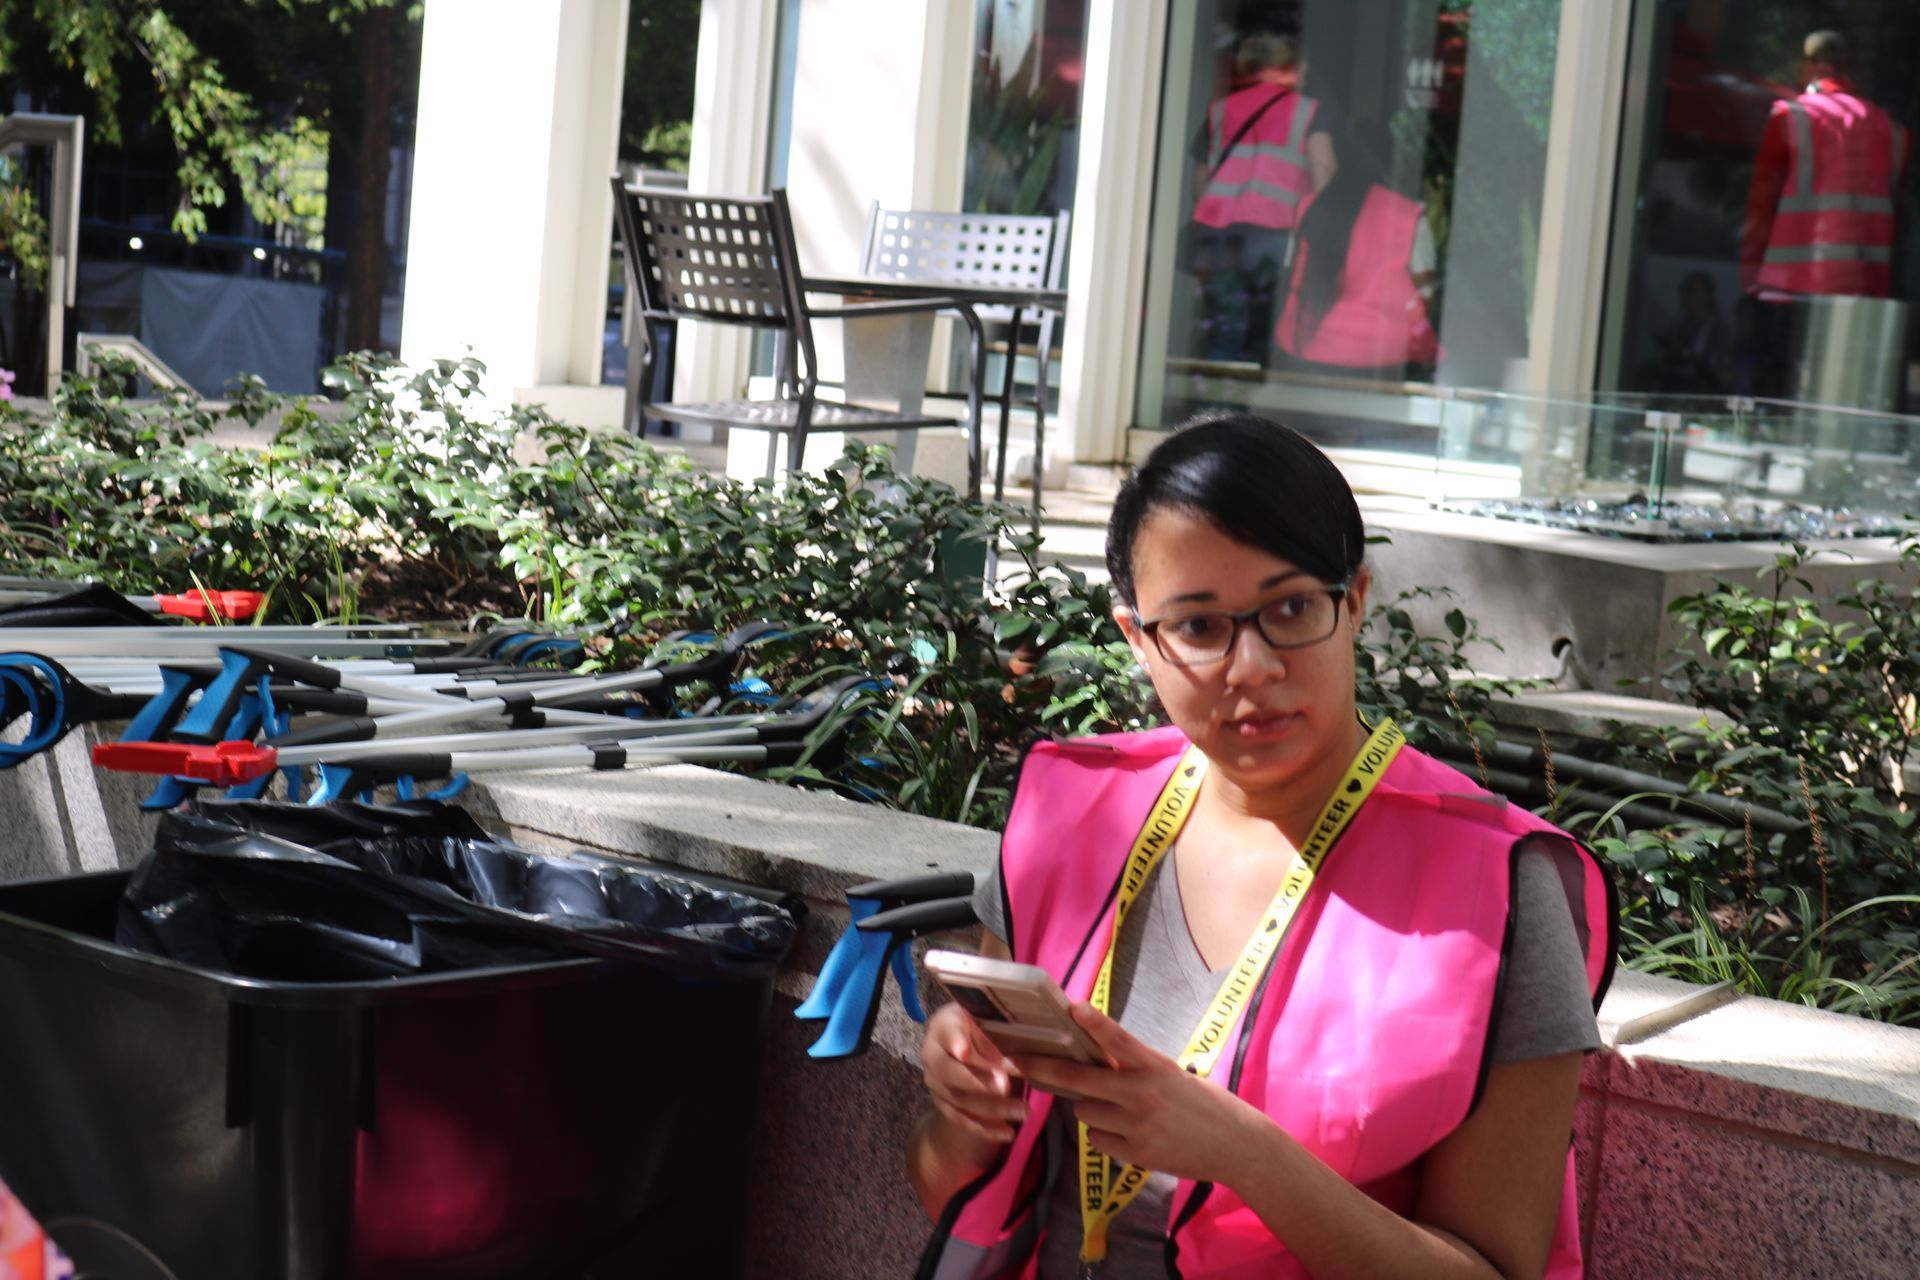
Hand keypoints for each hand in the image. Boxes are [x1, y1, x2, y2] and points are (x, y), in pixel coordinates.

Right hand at [919, 1001, 1026, 1147]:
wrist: (971, 1044)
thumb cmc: (985, 1027)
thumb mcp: (992, 1023)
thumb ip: (993, 1039)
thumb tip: (1004, 1063)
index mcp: (944, 1024)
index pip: (947, 1031)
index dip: (955, 1041)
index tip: (964, 1051)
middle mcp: (931, 1053)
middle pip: (947, 1070)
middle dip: (977, 1081)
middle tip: (1005, 1086)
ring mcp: (935, 1081)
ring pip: (958, 1098)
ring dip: (991, 1108)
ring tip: (1022, 1111)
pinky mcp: (943, 1102)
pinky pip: (960, 1119)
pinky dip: (984, 1128)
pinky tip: (1007, 1132)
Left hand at [1012, 1000, 1268, 1184]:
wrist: (1236, 1145)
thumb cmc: (1202, 1104)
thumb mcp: (1172, 1075)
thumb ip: (1135, 1067)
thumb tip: (1093, 1061)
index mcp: (1155, 1066)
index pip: (1119, 1040)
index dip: (1095, 1024)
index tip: (1074, 1008)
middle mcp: (1143, 1093)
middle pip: (1078, 1080)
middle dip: (1045, 1071)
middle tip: (1020, 1063)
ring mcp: (1137, 1125)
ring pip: (1084, 1112)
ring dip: (1092, 1110)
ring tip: (1121, 1112)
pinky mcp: (1136, 1153)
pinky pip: (1097, 1140)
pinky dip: (1105, 1136)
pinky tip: (1131, 1136)